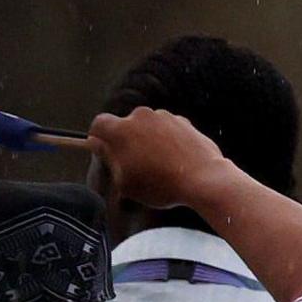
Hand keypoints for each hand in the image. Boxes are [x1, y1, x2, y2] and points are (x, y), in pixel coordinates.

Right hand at [90, 108, 236, 211]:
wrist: (202, 178)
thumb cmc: (160, 184)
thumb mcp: (123, 180)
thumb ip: (108, 157)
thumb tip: (98, 143)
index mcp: (122, 129)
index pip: (99, 123)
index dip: (98, 137)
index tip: (103, 150)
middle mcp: (143, 116)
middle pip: (125, 124)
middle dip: (125, 140)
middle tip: (131, 163)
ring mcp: (166, 117)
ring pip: (147, 126)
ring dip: (147, 139)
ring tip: (156, 165)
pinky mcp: (184, 121)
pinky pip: (166, 128)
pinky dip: (165, 139)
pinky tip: (172, 159)